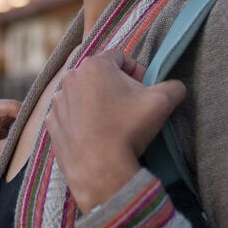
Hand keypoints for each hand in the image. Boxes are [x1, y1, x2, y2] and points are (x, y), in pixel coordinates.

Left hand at [46, 51, 185, 213]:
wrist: (100, 169)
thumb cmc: (129, 129)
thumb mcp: (162, 101)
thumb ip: (173, 86)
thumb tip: (176, 87)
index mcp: (95, 65)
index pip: (121, 57)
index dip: (137, 71)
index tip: (143, 89)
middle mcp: (71, 78)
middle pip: (101, 75)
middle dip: (117, 86)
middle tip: (130, 107)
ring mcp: (58, 101)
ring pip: (84, 93)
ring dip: (98, 101)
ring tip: (113, 122)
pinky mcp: (51, 123)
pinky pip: (71, 113)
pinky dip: (82, 119)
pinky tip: (96, 133)